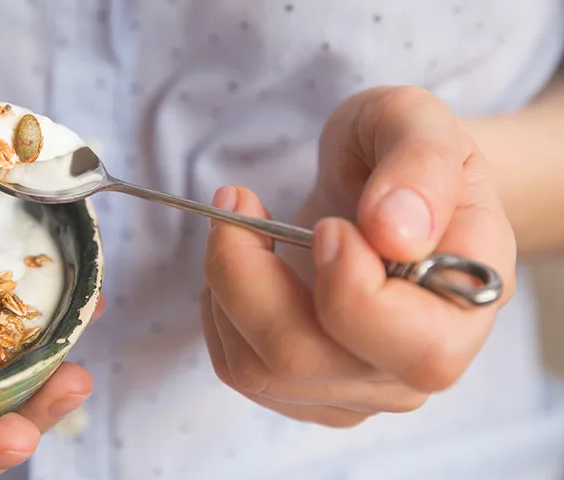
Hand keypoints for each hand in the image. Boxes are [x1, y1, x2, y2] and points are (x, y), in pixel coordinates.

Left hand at [201, 86, 515, 426]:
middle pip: (307, 361)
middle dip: (247, 277)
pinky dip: (218, 308)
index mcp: (466, 305)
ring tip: (237, 222)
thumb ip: (422, 165)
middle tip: (239, 202)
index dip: (352, 289)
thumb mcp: (417, 120)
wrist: (384, 185)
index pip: (418, 347)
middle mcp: (413, 366)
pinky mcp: (306, 388)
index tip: (326, 223)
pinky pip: (237, 367)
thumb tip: (397, 233)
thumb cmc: (401, 152)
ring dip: (225, 285)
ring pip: (259, 369)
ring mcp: (356, 386)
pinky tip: (243, 264)